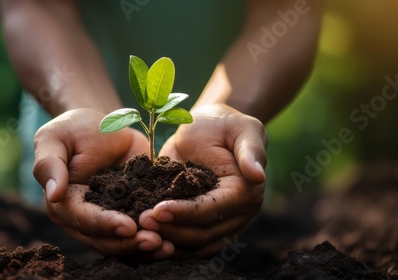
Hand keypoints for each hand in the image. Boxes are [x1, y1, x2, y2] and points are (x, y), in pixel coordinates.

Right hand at [33, 109, 172, 256]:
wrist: (105, 123)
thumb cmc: (73, 128)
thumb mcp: (55, 138)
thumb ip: (49, 164)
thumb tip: (53, 194)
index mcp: (65, 204)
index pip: (84, 220)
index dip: (105, 225)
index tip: (128, 226)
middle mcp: (88, 216)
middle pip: (107, 238)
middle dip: (131, 243)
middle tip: (156, 241)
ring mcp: (113, 215)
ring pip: (126, 240)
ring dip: (146, 246)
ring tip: (168, 246)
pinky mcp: (135, 208)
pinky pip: (145, 227)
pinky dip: (159, 234)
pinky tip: (177, 238)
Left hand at [140, 104, 266, 257]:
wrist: (208, 129)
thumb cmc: (224, 124)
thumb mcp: (241, 128)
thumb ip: (251, 149)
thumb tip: (258, 174)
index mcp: (245, 193)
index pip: (213, 210)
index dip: (185, 213)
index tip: (157, 209)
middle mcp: (236, 215)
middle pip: (202, 234)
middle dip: (170, 230)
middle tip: (140, 221)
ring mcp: (220, 225)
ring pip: (193, 246)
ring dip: (166, 242)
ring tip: (139, 232)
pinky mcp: (203, 227)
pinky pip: (187, 246)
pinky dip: (167, 245)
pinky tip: (145, 240)